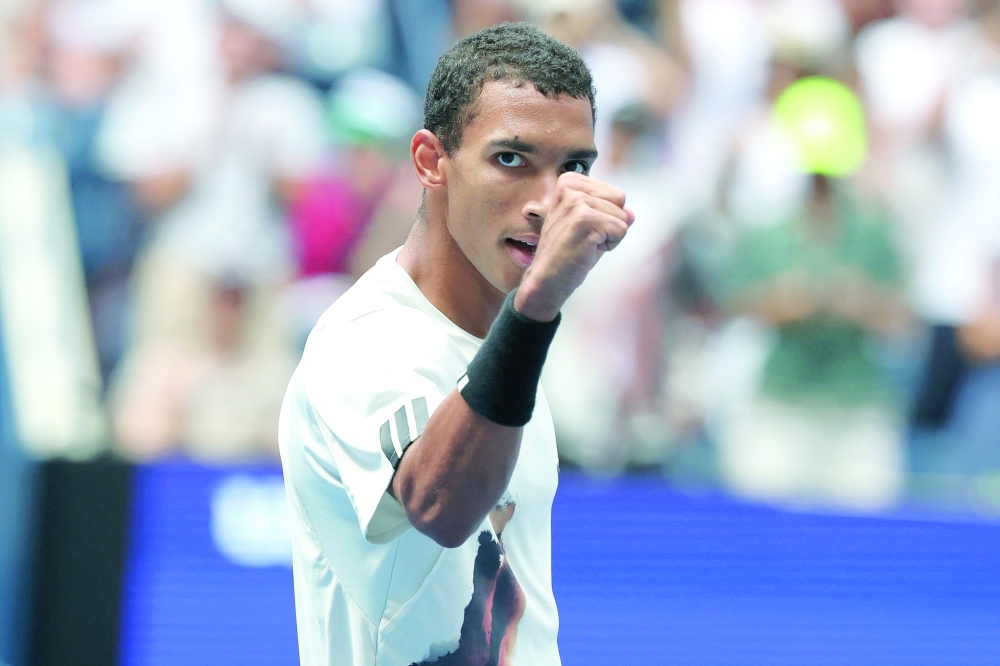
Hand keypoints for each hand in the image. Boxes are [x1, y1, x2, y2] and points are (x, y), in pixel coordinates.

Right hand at [514, 172, 634, 321]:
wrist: (546, 279)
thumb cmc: (566, 253)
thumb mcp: (590, 226)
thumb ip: (611, 214)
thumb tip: (631, 213)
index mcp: (568, 182)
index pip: (614, 192)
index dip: (605, 215)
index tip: (582, 228)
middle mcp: (570, 187)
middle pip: (620, 199)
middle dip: (610, 222)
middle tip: (585, 237)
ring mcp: (576, 202)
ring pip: (622, 215)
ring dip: (609, 235)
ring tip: (584, 244)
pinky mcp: (584, 219)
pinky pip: (621, 230)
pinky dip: (609, 245)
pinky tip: (587, 250)